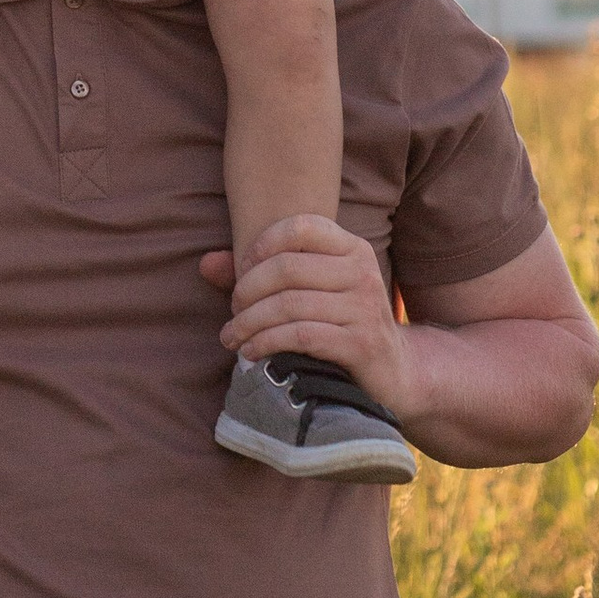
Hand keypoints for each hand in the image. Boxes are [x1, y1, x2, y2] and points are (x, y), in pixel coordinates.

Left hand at [202, 216, 413, 421]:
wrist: (394, 370)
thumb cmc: (339, 323)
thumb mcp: (309, 291)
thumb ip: (259, 274)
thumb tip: (205, 263)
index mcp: (352, 248)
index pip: (300, 227)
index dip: (262, 245)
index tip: (241, 271)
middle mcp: (362, 272)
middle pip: (287, 269)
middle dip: (247, 291)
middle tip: (233, 311)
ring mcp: (364, 309)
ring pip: (289, 305)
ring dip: (250, 323)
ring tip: (232, 336)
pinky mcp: (361, 344)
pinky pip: (302, 336)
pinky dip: (268, 343)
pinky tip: (252, 351)